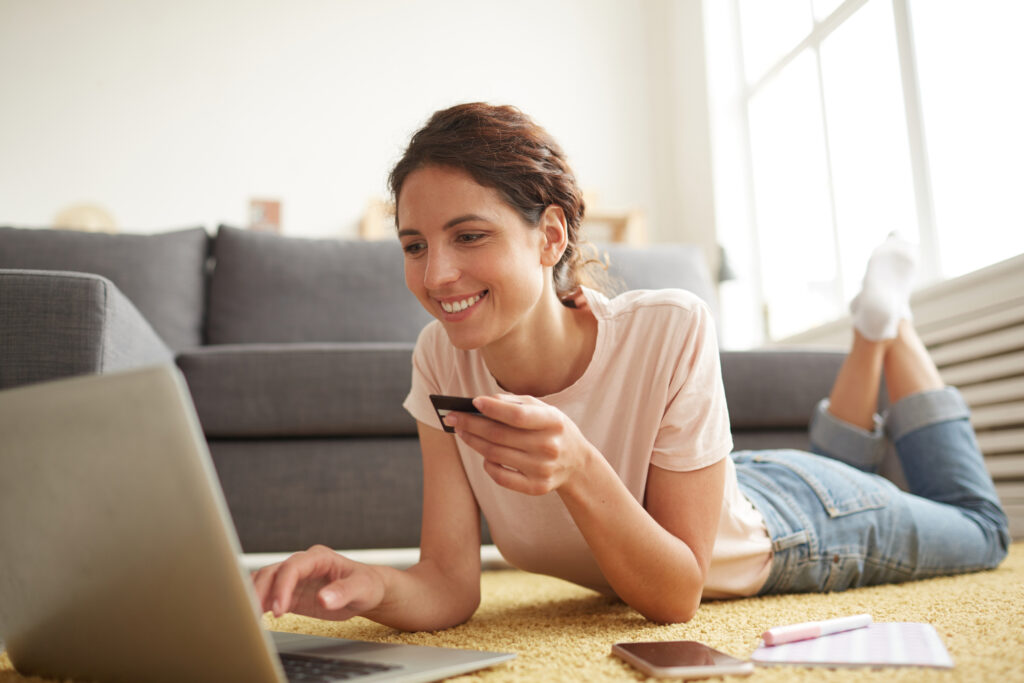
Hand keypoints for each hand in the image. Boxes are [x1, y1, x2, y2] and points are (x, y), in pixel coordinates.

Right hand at [251, 545, 385, 620]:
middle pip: (273, 573)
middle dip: (261, 592)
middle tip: (257, 615)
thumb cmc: (366, 585)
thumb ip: (343, 592)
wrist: (367, 591)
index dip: (282, 586)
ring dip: (254, 596)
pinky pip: (268, 594)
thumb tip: (324, 599)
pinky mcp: (290, 593)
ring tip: (249, 617)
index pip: (293, 567)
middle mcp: (303, 565)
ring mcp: (295, 579)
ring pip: (265, 581)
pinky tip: (253, 617)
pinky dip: (257, 603)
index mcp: (318, 558)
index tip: (278, 609)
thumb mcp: (362, 588)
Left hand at [445, 394, 595, 495]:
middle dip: (471, 424)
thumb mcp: (544, 409)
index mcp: (553, 421)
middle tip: (453, 417)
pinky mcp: (537, 487)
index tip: (473, 402)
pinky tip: (483, 453)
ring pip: (495, 455)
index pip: (518, 416)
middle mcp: (549, 446)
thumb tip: (483, 402)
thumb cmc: (553, 429)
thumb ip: (515, 403)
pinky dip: (488, 464)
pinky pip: (501, 477)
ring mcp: (543, 469)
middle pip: (500, 436)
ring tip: (461, 431)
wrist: (577, 463)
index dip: (493, 409)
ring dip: (473, 441)